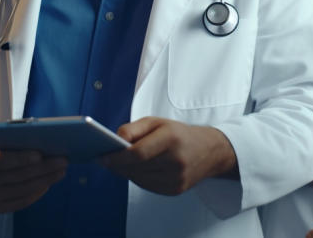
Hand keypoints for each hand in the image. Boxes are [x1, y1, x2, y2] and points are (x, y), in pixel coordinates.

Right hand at [0, 144, 67, 212]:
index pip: (1, 161)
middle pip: (17, 177)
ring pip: (22, 190)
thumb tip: (44, 140)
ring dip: (45, 180)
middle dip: (43, 168)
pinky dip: (36, 193)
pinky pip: (20, 202)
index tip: (40, 154)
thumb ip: (11, 141)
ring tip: (61, 171)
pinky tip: (48, 183)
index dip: (21, 158)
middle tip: (63, 160)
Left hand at [99, 117, 236, 195]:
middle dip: (118, 164)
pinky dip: (138, 178)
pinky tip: (135, 170)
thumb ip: (133, 129)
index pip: (138, 153)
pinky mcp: (176, 190)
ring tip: (117, 163)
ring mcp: (177, 179)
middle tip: (104, 159)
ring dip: (126, 172)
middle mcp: (176, 161)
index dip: (117, 157)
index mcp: (171, 139)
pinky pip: (148, 186)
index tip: (102, 156)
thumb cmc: (178, 133)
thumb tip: (114, 141)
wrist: (210, 151)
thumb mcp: (156, 121)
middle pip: (137, 168)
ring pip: (139, 179)